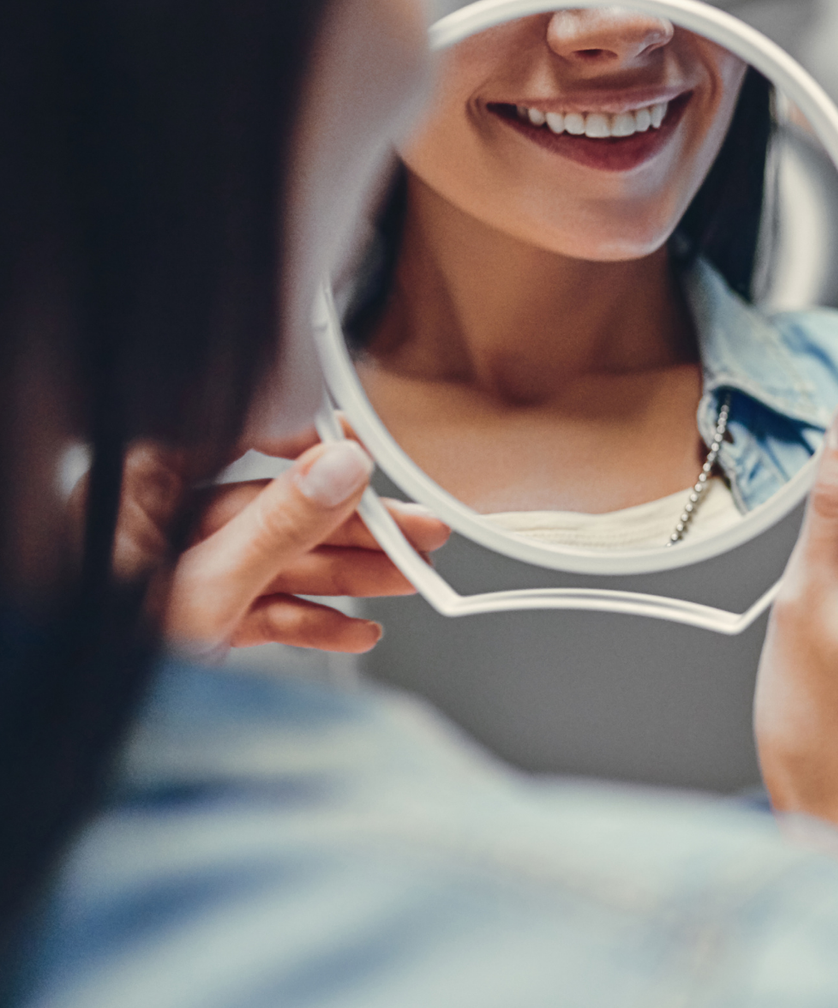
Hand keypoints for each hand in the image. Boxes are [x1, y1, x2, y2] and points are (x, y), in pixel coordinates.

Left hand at [117, 436, 449, 658]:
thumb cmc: (99, 658)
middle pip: (277, 510)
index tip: (360, 449)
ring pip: (283, 562)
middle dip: (352, 526)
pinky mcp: (203, 621)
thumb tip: (341, 469)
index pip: (234, 440)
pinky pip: (269, 610)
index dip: (303, 441)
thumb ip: (279, 526)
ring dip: (349, 575)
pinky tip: (358, 630)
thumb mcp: (205, 587)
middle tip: (413, 528)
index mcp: (141, 491)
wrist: (83, 737)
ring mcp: (186, 576)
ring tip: (408, 577)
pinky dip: (315, 622)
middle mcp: (163, 527)